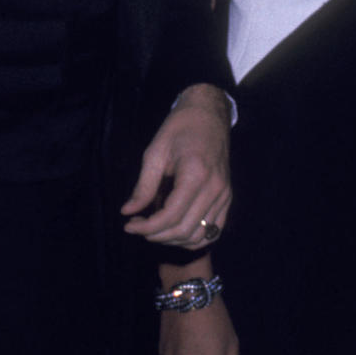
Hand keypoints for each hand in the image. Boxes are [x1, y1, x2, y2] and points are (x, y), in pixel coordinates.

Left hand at [122, 84, 231, 249]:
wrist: (209, 114)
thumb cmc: (179, 128)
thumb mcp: (155, 152)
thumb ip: (143, 186)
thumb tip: (127, 211)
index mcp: (196, 175)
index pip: (170, 217)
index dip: (146, 228)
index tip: (128, 226)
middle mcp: (214, 189)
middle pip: (184, 230)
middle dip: (156, 235)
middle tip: (137, 227)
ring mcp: (224, 195)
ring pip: (199, 236)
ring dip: (173, 240)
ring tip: (154, 229)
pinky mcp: (228, 198)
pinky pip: (214, 231)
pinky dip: (193, 238)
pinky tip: (175, 231)